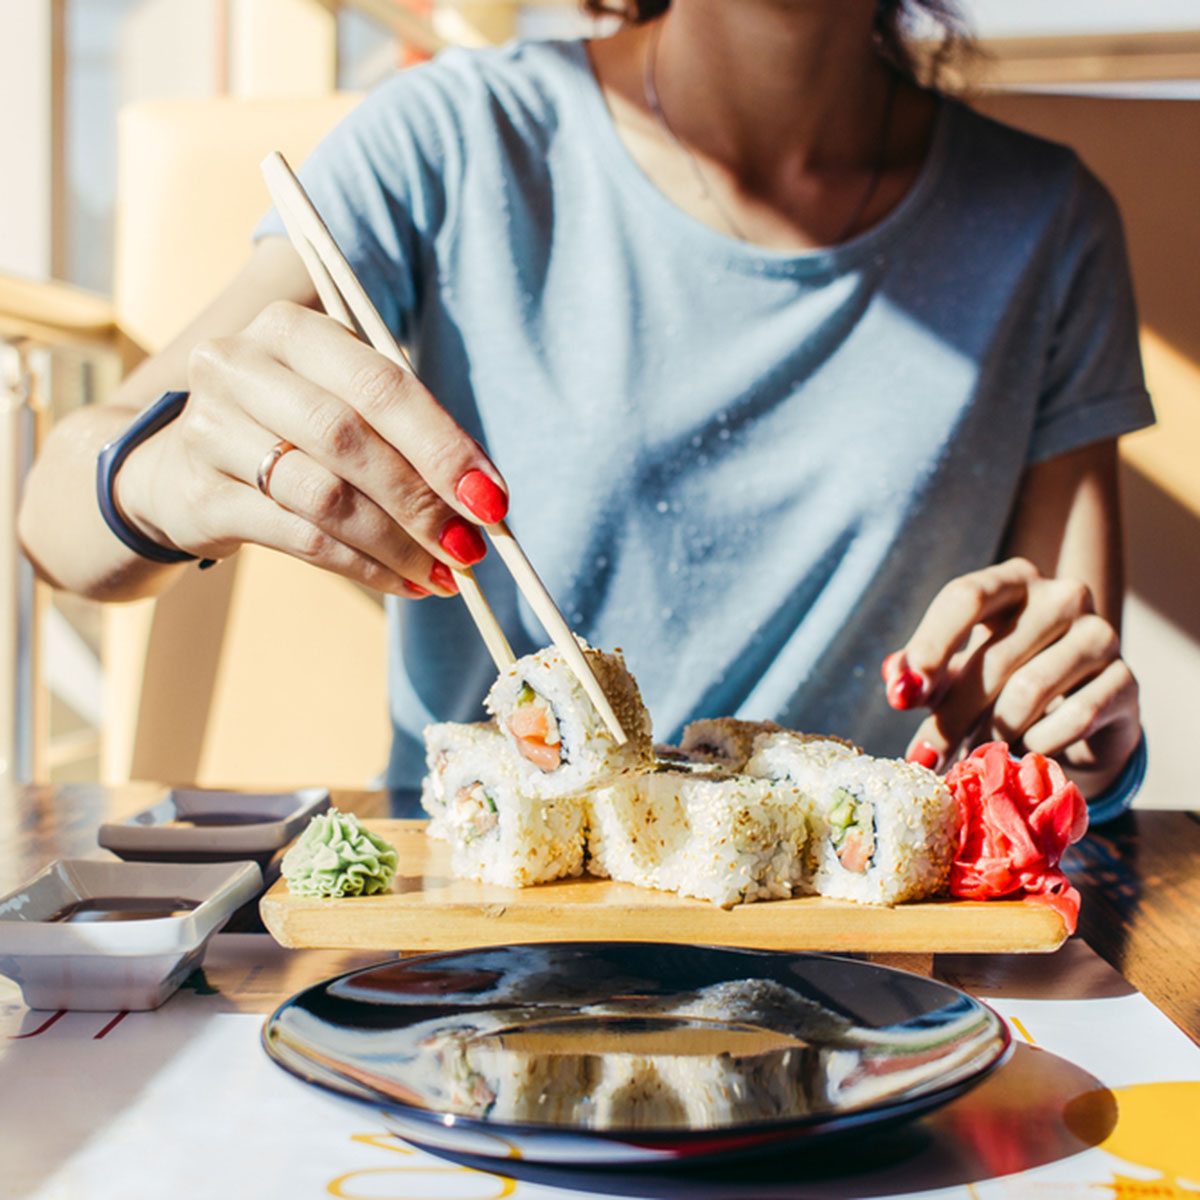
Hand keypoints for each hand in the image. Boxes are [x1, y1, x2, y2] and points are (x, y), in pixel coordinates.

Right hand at [115, 301, 508, 597]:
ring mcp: (211, 430)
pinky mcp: (201, 495)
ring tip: (444, 574)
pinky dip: (364, 566)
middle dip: (422, 500)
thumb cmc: (290, 428)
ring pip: (325, 495)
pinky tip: (403, 582)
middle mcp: (241, 366)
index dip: (442, 445)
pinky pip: (300, 537)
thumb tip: (483, 501)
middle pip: (349, 438)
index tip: (492, 499)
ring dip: (398, 543)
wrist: (179, 466)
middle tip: (471, 547)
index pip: (381, 385)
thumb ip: (405, 435)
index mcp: (291, 330)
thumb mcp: (342, 404)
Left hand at [883, 557, 1140, 793]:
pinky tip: (1021, 754)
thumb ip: (922, 670)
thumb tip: (896, 680)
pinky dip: (1037, 744)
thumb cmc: (1003, 680)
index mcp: (1011, 581)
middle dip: (951, 714)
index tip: (902, 695)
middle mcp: (1060, 596)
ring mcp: (1100, 633)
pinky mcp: (1126, 679)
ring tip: (970, 758)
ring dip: (992, 734)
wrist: (1078, 714)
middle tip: (926, 757)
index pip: (965, 597)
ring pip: (1030, 689)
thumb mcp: (956, 669)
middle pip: (994, 655)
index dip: (930, 646)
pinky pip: (1073, 716)